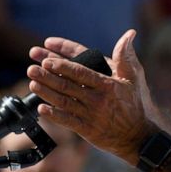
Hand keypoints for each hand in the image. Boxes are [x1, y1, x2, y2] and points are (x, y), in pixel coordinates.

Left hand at [27, 30, 159, 165]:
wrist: (139, 137)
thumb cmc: (135, 104)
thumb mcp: (134, 78)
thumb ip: (126, 56)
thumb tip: (129, 34)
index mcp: (107, 84)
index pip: (80, 70)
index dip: (62, 63)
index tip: (46, 57)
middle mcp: (97, 98)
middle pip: (67, 84)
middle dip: (47, 75)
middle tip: (31, 68)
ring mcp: (91, 114)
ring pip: (64, 101)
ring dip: (46, 92)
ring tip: (32, 83)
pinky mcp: (87, 130)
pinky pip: (67, 121)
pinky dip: (53, 114)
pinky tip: (41, 108)